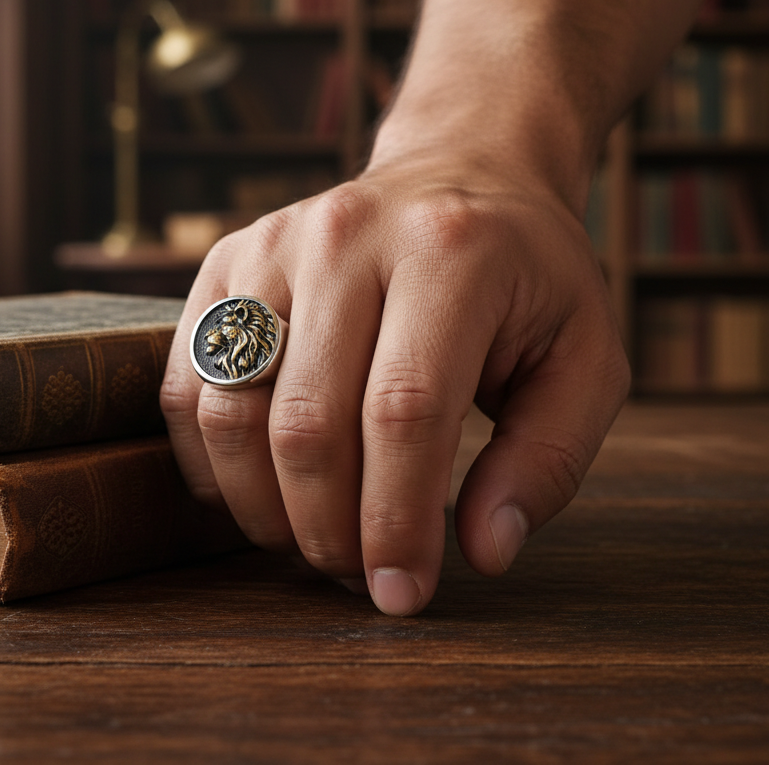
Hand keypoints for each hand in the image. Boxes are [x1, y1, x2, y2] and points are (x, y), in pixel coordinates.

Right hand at [160, 155, 630, 615]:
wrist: (458, 173)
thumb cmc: (527, 276)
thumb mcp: (584, 357)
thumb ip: (546, 459)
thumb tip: (480, 552)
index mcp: (451, 254)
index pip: (405, 412)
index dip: (395, 521)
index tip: (400, 594)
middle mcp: (348, 236)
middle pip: (307, 421)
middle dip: (325, 529)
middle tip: (355, 572)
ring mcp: (274, 243)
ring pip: (230, 407)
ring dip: (260, 505)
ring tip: (307, 536)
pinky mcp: (226, 260)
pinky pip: (184, 379)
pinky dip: (206, 456)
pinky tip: (254, 486)